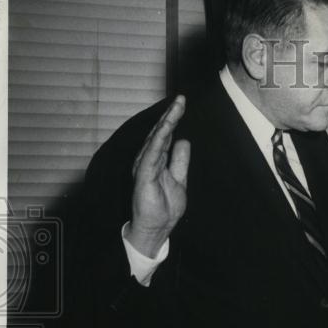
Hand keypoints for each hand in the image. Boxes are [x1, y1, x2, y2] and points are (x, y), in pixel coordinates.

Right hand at [129, 95, 190, 256]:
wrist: (157, 227)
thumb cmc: (164, 206)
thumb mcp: (179, 178)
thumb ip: (180, 160)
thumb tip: (183, 140)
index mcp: (156, 160)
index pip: (165, 136)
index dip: (173, 119)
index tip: (182, 104)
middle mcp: (148, 160)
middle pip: (160, 133)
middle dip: (170, 115)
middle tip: (181, 99)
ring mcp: (145, 167)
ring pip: (155, 140)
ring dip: (165, 123)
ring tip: (175, 108)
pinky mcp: (143, 176)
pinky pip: (151, 155)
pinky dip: (157, 141)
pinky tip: (165, 130)